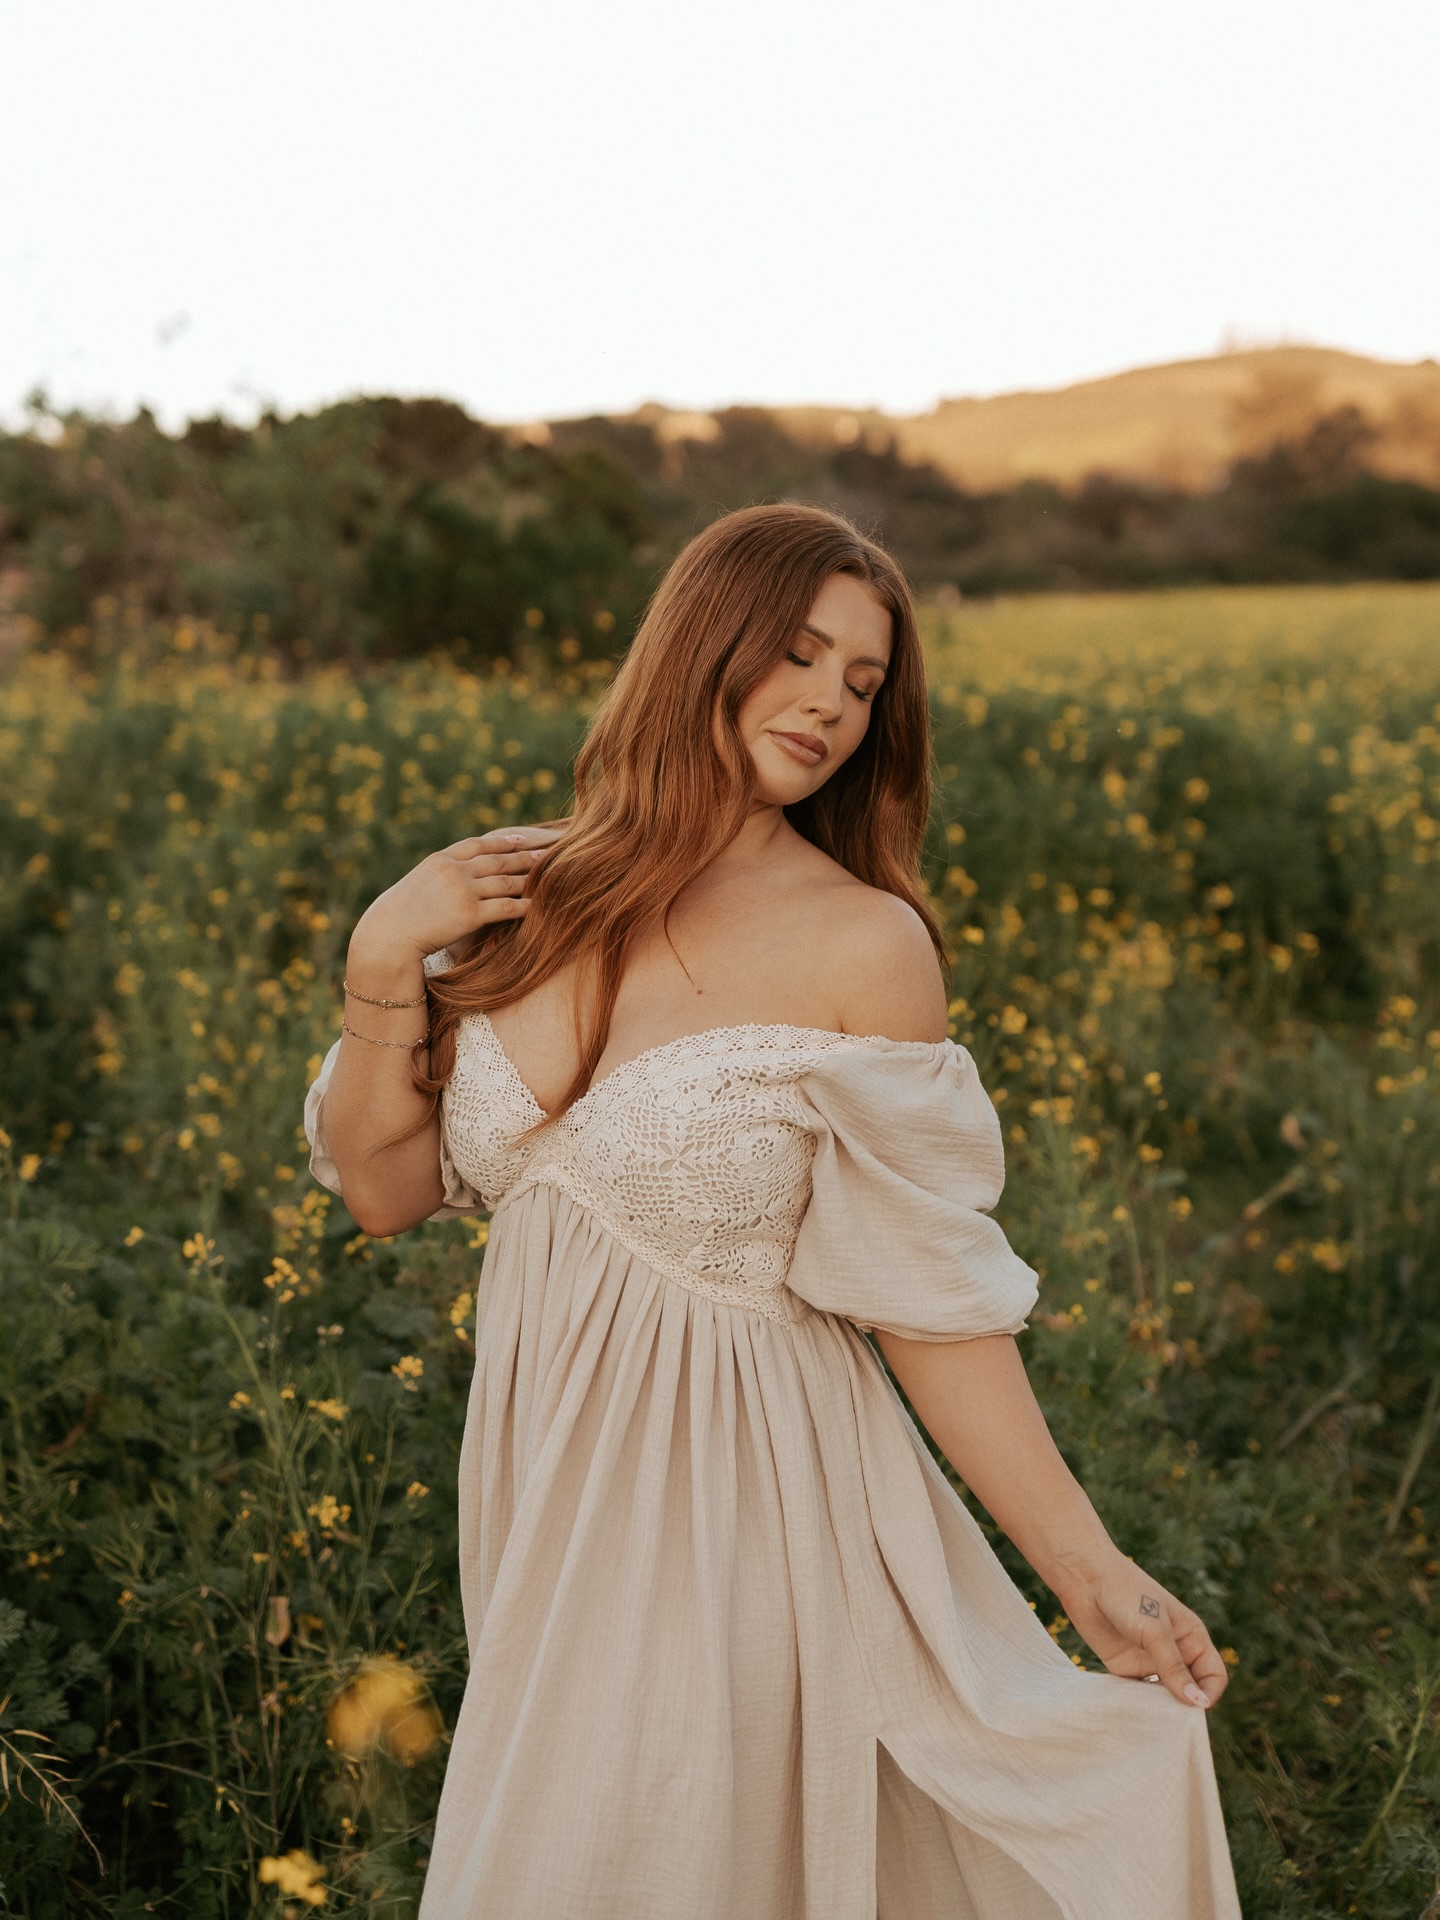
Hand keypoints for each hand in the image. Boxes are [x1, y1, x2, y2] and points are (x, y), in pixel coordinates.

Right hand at [349, 824, 564, 968]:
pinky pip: (506, 907)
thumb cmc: (398, 916)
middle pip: (499, 859)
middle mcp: (454, 870)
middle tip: (549, 854)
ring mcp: (463, 890)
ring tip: (550, 877)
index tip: (521, 839)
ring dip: (530, 878)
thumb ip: (438, 877)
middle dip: (526, 856)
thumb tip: (451, 877)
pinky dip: (525, 906)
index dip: (502, 841)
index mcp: (441, 860)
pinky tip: (539, 906)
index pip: (478, 844)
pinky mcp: (470, 914)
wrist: (387, 935)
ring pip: (506, 881)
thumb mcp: (417, 886)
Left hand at [1052, 1548, 1228, 1710]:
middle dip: (1185, 1707)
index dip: (1209, 1693)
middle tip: (1172, 1721)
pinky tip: (1132, 1711)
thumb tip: (1198, 1703)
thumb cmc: (1126, 1595)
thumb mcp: (1155, 1630)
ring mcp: (1149, 1660)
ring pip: (1165, 1696)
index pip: (1213, 1675)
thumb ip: (1174, 1667)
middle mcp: (1174, 1652)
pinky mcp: (1125, 1667)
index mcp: (1191, 1637)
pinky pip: (1139, 1695)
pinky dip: (1138, 1706)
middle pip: (1190, 1690)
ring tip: (1152, 1719)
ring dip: (1161, 1710)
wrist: (1085, 1578)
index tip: (1194, 1705)